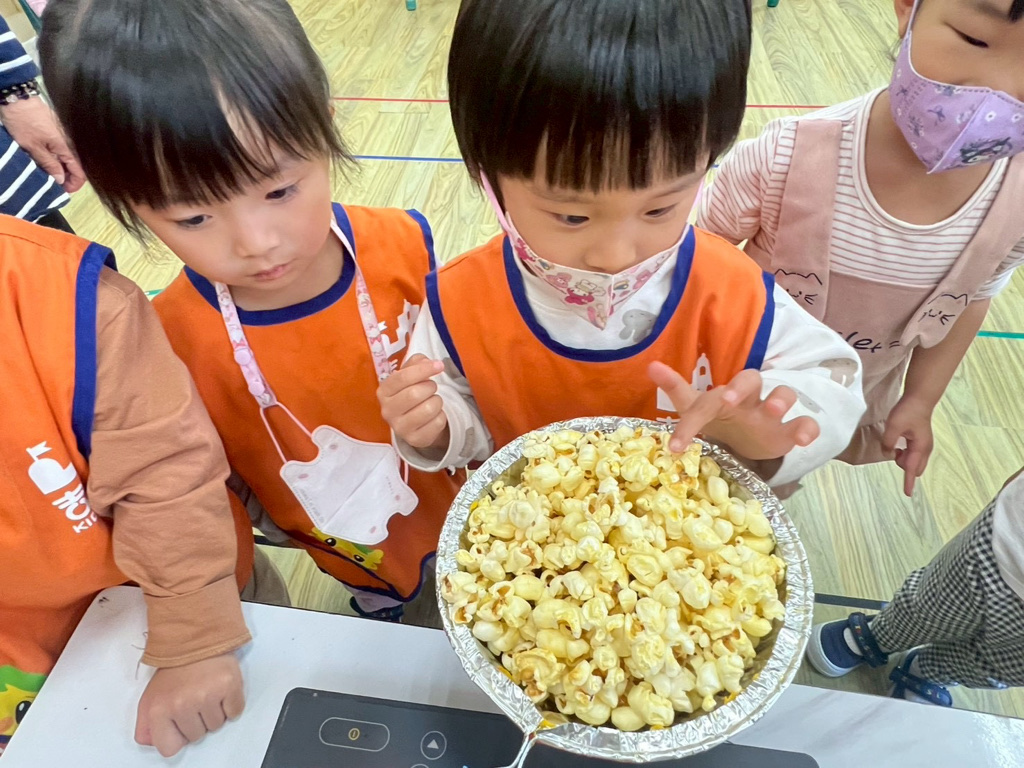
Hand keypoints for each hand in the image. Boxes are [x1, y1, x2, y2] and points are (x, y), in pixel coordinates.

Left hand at [0, 96, 84, 191]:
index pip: (80, 173)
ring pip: (68, 158)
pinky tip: (43, 158)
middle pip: (76, 167)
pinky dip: (56, 157)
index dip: (72, 185)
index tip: (60, 190)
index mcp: (68, 148)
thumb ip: (49, 164)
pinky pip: (62, 149)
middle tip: (50, 182)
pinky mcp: (58, 131)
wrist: (18, 97)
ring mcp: (65, 136)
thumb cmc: (24, 122)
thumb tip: (60, 180)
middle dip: (65, 177)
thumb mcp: (32, 147)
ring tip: (44, 171)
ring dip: (59, 168)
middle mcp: (71, 143)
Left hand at [135, 653, 244, 757]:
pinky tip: (221, 690)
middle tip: (194, 699)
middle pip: (196, 737)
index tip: (180, 725)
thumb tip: (149, 741)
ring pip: (217, 725)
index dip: (178, 737)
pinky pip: (234, 713)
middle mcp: (182, 705)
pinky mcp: (229, 687)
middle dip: (197, 722)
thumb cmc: (175, 667)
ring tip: (207, 691)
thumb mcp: (151, 695)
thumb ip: (146, 723)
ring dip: (214, 712)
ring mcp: (207, 696)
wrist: (197, 638)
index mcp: (159, 710)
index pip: (170, 748)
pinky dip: (231, 705)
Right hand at [377, 354, 448, 448]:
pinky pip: (437, 422)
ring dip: (437, 401)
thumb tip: (426, 361)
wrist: (415, 423)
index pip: (402, 378)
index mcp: (384, 392)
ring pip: (429, 408)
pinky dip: (441, 416)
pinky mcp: (414, 439)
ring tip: (432, 402)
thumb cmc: (411, 393)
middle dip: (430, 387)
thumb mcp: (409, 375)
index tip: (439, 366)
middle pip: (415, 393)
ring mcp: (400, 427)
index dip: (423, 369)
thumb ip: (416, 362)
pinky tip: (434, 416)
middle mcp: (387, 411)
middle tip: (431, 388)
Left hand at [649, 362, 819, 458]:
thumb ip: (676, 390)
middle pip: (750, 379)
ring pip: (783, 394)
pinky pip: (805, 422)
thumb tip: (650, 365)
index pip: (706, 399)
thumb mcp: (697, 408)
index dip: (691, 421)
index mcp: (722, 395)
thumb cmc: (721, 418)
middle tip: (729, 400)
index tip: (675, 446)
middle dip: (740, 387)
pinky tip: (804, 438)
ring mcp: (771, 413)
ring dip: (780, 399)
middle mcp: (748, 399)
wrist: (750, 438)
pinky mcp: (789, 431)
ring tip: (775, 410)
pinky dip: (807, 428)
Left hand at [881, 395, 933, 496]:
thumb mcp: (893, 427)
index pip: (912, 468)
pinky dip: (905, 453)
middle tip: (895, 450)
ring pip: (914, 461)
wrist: (919, 398)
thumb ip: (888, 442)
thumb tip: (888, 453)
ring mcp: (924, 445)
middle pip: (914, 467)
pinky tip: (899, 443)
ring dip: (904, 459)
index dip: (908, 481)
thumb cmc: (908, 411)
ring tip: (896, 443)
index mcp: (920, 447)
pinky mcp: (921, 441)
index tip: (907, 494)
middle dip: (904, 466)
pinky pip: (913, 454)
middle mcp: (925, 449)